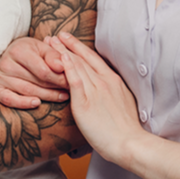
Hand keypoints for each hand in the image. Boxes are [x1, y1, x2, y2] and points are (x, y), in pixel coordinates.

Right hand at [0, 36, 68, 108]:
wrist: (10, 55)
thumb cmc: (30, 52)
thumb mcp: (43, 48)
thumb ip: (54, 55)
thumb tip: (63, 66)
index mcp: (18, 49)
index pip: (44, 70)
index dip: (61, 78)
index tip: (73, 81)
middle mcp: (6, 62)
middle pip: (37, 81)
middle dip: (56, 87)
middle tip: (71, 90)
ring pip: (27, 91)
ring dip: (48, 96)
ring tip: (63, 96)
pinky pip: (9, 99)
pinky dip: (23, 103)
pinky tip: (36, 103)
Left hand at [50, 34, 143, 162]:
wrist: (130, 143)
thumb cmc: (127, 130)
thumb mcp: (124, 103)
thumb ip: (113, 93)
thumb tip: (107, 93)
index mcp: (114, 81)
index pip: (93, 59)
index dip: (79, 48)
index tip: (68, 40)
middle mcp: (105, 82)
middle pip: (82, 59)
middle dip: (67, 45)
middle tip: (54, 36)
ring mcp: (95, 91)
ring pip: (76, 66)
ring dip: (61, 51)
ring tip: (49, 42)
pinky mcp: (85, 102)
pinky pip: (75, 80)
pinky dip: (67, 67)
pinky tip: (59, 57)